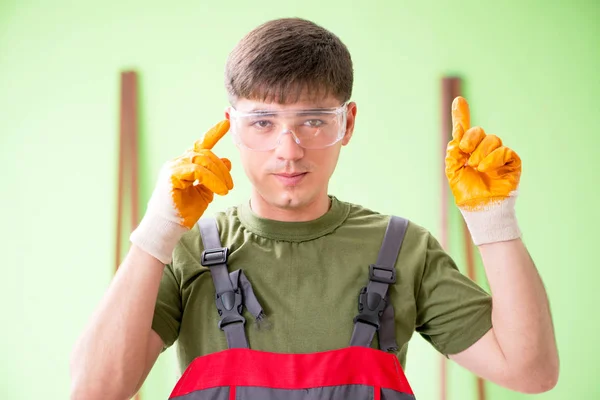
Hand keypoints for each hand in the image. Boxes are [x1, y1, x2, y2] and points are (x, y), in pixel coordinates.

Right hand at [130, 120, 233, 262]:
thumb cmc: (184, 212)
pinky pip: (197, 171)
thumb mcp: (205, 192)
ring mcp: (174, 167)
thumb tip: (227, 161)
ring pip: (202, 160)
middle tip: (230, 185)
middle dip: (221, 167)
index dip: (213, 133)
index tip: (227, 123)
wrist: (169, 227)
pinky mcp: (172, 175)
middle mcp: (178, 162)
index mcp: (186, 164)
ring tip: (226, 190)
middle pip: (206, 153)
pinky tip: (220, 191)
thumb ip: (214, 177)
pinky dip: (211, 180)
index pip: (201, 144)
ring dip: (219, 175)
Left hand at [445, 97, 521, 244]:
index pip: (465, 130)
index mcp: (467, 151)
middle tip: (465, 151)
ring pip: (492, 140)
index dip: (461, 115)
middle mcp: (483, 150)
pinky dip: (493, 158)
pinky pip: (504, 150)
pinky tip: (486, 168)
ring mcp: (498, 155)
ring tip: (476, 167)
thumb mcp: (454, 170)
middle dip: (470, 138)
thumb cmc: (467, 192)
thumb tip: (456, 134)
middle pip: (478, 132)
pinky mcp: (511, 161)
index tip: (458, 101)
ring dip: (481, 152)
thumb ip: (453, 151)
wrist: (480, 208)